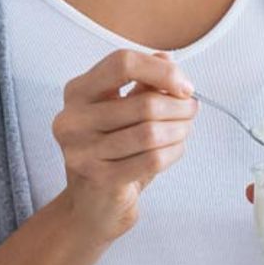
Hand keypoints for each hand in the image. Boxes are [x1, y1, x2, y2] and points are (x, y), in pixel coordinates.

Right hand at [55, 49, 197, 244]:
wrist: (93, 203)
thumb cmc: (112, 150)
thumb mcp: (123, 108)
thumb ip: (143, 81)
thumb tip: (168, 61)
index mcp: (77, 91)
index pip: (123, 63)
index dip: (162, 71)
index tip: (184, 86)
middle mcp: (72, 118)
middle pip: (144, 102)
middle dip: (179, 106)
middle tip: (191, 110)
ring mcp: (82, 150)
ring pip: (151, 132)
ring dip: (180, 130)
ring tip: (184, 129)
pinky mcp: (99, 178)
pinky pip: (152, 159)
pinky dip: (174, 152)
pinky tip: (175, 149)